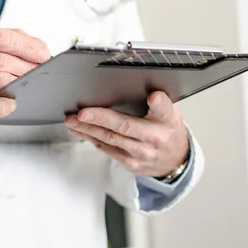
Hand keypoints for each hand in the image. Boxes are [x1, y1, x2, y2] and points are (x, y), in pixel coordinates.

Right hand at [0, 24, 49, 120]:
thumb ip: (4, 37)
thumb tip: (36, 45)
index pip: (2, 38)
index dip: (27, 46)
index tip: (44, 54)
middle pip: (2, 60)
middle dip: (27, 67)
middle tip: (39, 71)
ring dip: (18, 83)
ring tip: (27, 83)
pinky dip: (2, 106)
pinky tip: (11, 103)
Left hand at [65, 91, 189, 177]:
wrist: (174, 160)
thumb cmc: (166, 130)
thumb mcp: (169, 112)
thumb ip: (155, 102)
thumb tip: (130, 84)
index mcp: (167, 120)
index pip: (164, 109)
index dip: (158, 102)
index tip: (153, 96)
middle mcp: (155, 137)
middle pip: (125, 126)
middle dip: (100, 118)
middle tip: (82, 112)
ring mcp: (141, 153)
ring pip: (110, 139)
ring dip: (87, 129)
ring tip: (72, 120)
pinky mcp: (130, 163)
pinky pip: (107, 148)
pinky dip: (91, 137)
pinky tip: (79, 130)